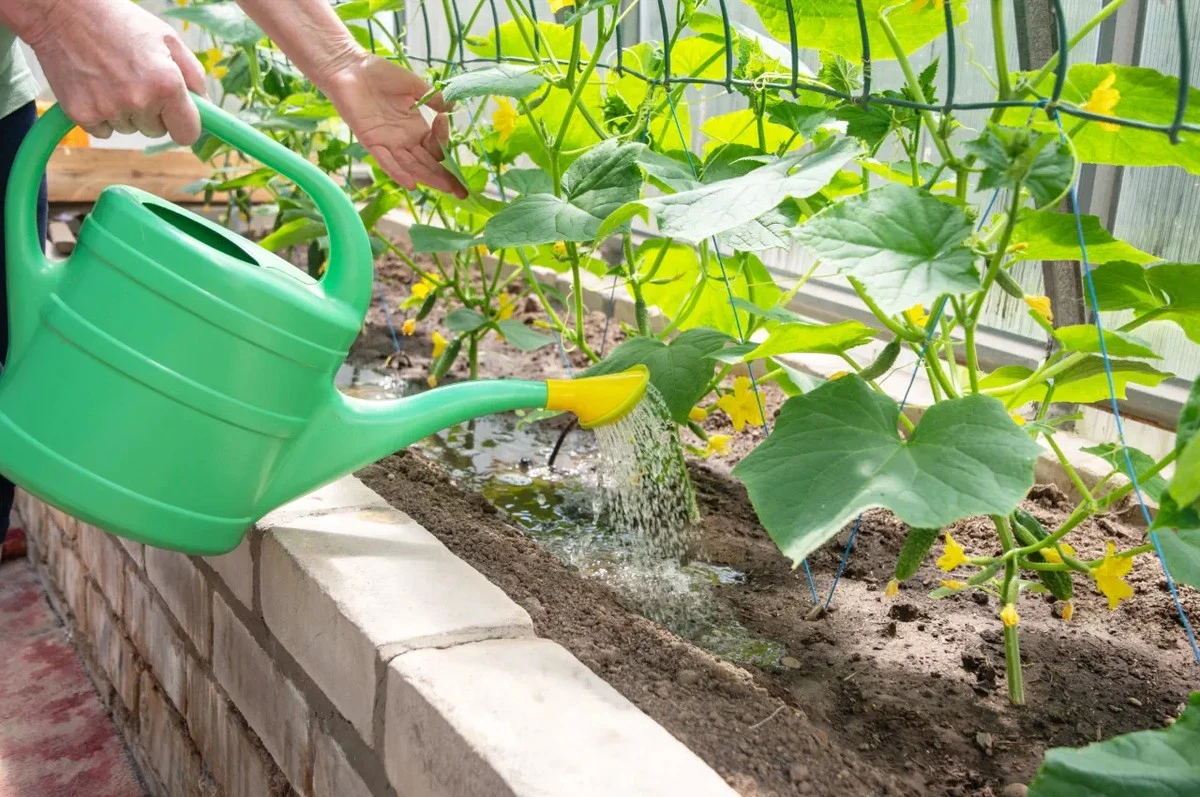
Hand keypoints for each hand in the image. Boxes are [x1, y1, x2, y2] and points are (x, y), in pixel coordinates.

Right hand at [26, 0, 206, 143]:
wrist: (63, 12)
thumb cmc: (120, 23)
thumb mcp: (167, 39)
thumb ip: (193, 76)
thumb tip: (207, 107)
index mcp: (166, 85)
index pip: (188, 134)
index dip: (184, 125)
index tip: (178, 117)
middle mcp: (139, 101)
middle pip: (157, 131)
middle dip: (153, 113)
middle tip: (137, 80)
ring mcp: (108, 109)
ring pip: (130, 129)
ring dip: (126, 112)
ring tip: (113, 78)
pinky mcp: (81, 114)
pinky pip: (103, 130)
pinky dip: (101, 114)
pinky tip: (96, 86)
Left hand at [320, 54, 466, 198]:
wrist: (349, 67)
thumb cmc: (379, 74)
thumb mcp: (413, 85)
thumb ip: (433, 98)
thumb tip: (454, 107)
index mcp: (415, 127)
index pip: (435, 146)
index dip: (444, 142)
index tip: (445, 122)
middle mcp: (403, 140)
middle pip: (427, 163)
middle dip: (444, 177)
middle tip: (462, 192)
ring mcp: (388, 143)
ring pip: (411, 166)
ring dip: (428, 178)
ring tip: (446, 189)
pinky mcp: (371, 142)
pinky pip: (386, 162)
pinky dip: (399, 173)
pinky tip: (412, 184)